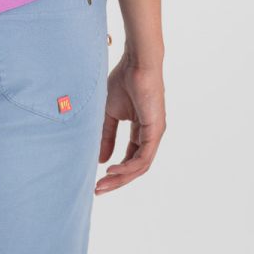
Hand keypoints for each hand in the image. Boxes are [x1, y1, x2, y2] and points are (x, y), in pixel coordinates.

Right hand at [96, 56, 165, 193]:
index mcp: (141, 130)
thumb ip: (107, 135)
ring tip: (103, 183)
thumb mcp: (110, 113)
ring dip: (121, 177)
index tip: (97, 179)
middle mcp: (150, 135)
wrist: (136, 63)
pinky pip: (143, 157)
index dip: (115, 171)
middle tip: (99, 189)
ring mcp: (155, 134)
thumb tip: (101, 159)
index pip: (130, 158)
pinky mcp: (156, 131)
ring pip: (140, 166)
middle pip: (135, 167)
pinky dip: (128, 166)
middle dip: (116, 180)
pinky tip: (113, 169)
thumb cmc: (124, 81)